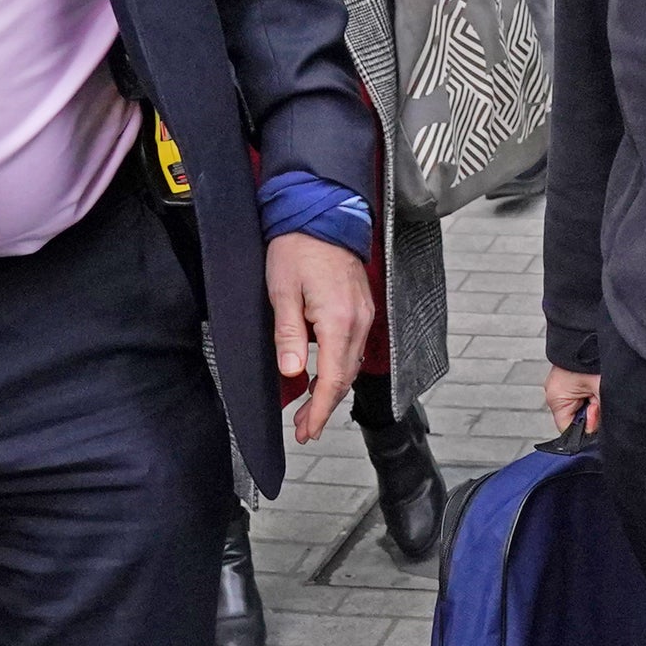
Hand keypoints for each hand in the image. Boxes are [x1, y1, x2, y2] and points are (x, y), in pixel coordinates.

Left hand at [266, 232, 373, 443]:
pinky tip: (324, 377)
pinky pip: (353, 348)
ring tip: (311, 410)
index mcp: (338, 320)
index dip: (320, 410)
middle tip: (304, 430)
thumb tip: (293, 372)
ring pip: (351, 365)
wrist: (321, 214)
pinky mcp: (362, 308)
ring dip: (332, 390)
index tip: (306, 431)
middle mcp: (358, 321)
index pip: (333, 379)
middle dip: (325, 407)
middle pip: (345, 378)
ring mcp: (364, 315)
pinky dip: (340, 369)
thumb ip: (289, 334)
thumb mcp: (282, 291)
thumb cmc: (297, 248)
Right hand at [543, 365, 600, 435]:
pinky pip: (579, 394)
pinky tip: (595, 384)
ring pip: (579, 407)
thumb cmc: (593, 358)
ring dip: (592, 402)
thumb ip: (600, 416)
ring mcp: (559, 384)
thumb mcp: (601, 391)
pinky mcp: (567, 378)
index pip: (568, 431)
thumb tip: (598, 431)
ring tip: (597, 387)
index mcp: (556, 398)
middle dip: (590, 414)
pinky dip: (590, 392)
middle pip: (574, 419)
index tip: (597, 416)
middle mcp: (553, 392)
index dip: (585, 430)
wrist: (589, 332)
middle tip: (599, 397)